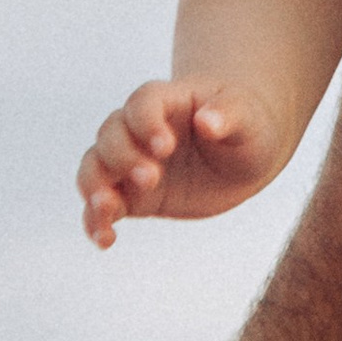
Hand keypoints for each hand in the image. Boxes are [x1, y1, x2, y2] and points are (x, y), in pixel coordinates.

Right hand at [79, 79, 281, 240]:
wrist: (244, 153)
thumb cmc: (245, 124)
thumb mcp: (247, 116)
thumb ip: (228, 115)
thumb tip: (208, 122)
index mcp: (167, 100)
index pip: (143, 103)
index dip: (147, 123)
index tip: (166, 147)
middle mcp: (139, 129)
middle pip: (111, 134)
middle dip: (123, 157)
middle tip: (151, 178)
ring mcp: (132, 162)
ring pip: (95, 168)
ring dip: (94, 187)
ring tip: (106, 209)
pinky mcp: (133, 196)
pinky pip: (103, 207)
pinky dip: (96, 222)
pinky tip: (105, 240)